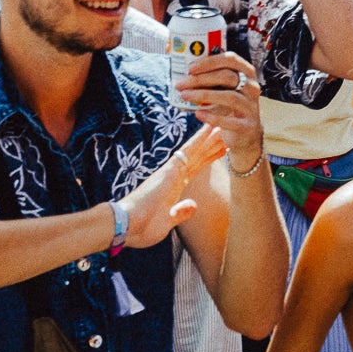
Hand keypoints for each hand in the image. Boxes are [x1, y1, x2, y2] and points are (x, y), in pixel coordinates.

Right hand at [116, 126, 225, 249]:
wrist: (124, 227)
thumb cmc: (140, 229)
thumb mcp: (167, 222)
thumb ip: (180, 213)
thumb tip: (193, 205)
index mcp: (173, 188)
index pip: (195, 169)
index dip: (209, 159)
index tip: (221, 150)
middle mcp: (173, 177)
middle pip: (198, 156)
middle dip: (213, 144)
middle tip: (229, 130)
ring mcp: (172, 171)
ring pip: (196, 150)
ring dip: (210, 137)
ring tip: (224, 122)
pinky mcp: (170, 170)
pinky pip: (188, 151)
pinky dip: (200, 139)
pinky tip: (210, 127)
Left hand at [176, 50, 265, 175]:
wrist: (245, 133)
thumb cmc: (231, 106)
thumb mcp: (226, 89)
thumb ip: (213, 80)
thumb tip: (187, 75)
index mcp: (247, 73)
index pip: (231, 59)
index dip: (210, 61)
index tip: (190, 68)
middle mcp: (252, 87)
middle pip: (228, 77)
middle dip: (201, 79)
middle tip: (181, 84)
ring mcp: (251, 107)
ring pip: (229, 97)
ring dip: (204, 95)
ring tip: (185, 96)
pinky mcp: (247, 125)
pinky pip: (229, 120)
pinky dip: (211, 116)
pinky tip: (198, 113)